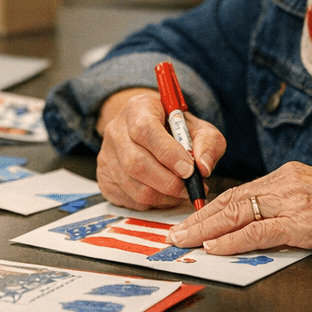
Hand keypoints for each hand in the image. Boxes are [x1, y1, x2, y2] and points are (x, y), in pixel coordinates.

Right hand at [94, 88, 224, 209]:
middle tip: (190, 188)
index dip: (168, 153)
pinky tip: (164, 193)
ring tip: (181, 192)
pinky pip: (128, 199)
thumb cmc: (175, 130)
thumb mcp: (198, 127)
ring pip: (133, 186)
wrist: (150, 130)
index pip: (145, 130)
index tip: (189, 169)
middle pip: (135, 163)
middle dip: (169, 182)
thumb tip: (203, 167)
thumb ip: (208, 142)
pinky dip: (152, 203)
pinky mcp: (104, 178)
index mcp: (138, 108)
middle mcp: (116, 130)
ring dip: (163, 196)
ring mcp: (106, 156)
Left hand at [167, 162, 311, 257]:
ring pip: (238, 213)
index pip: (239, 192)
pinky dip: (233, 241)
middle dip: (199, 218)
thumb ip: (290, 206)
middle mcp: (287, 184)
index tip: (191, 220)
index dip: (210, 207)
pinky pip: (260, 232)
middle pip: (231, 200)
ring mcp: (295, 203)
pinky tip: (215, 248)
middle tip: (176, 233)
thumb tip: (262, 223)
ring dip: (206, 230)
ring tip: (185, 242)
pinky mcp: (305, 224)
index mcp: (289, 176)